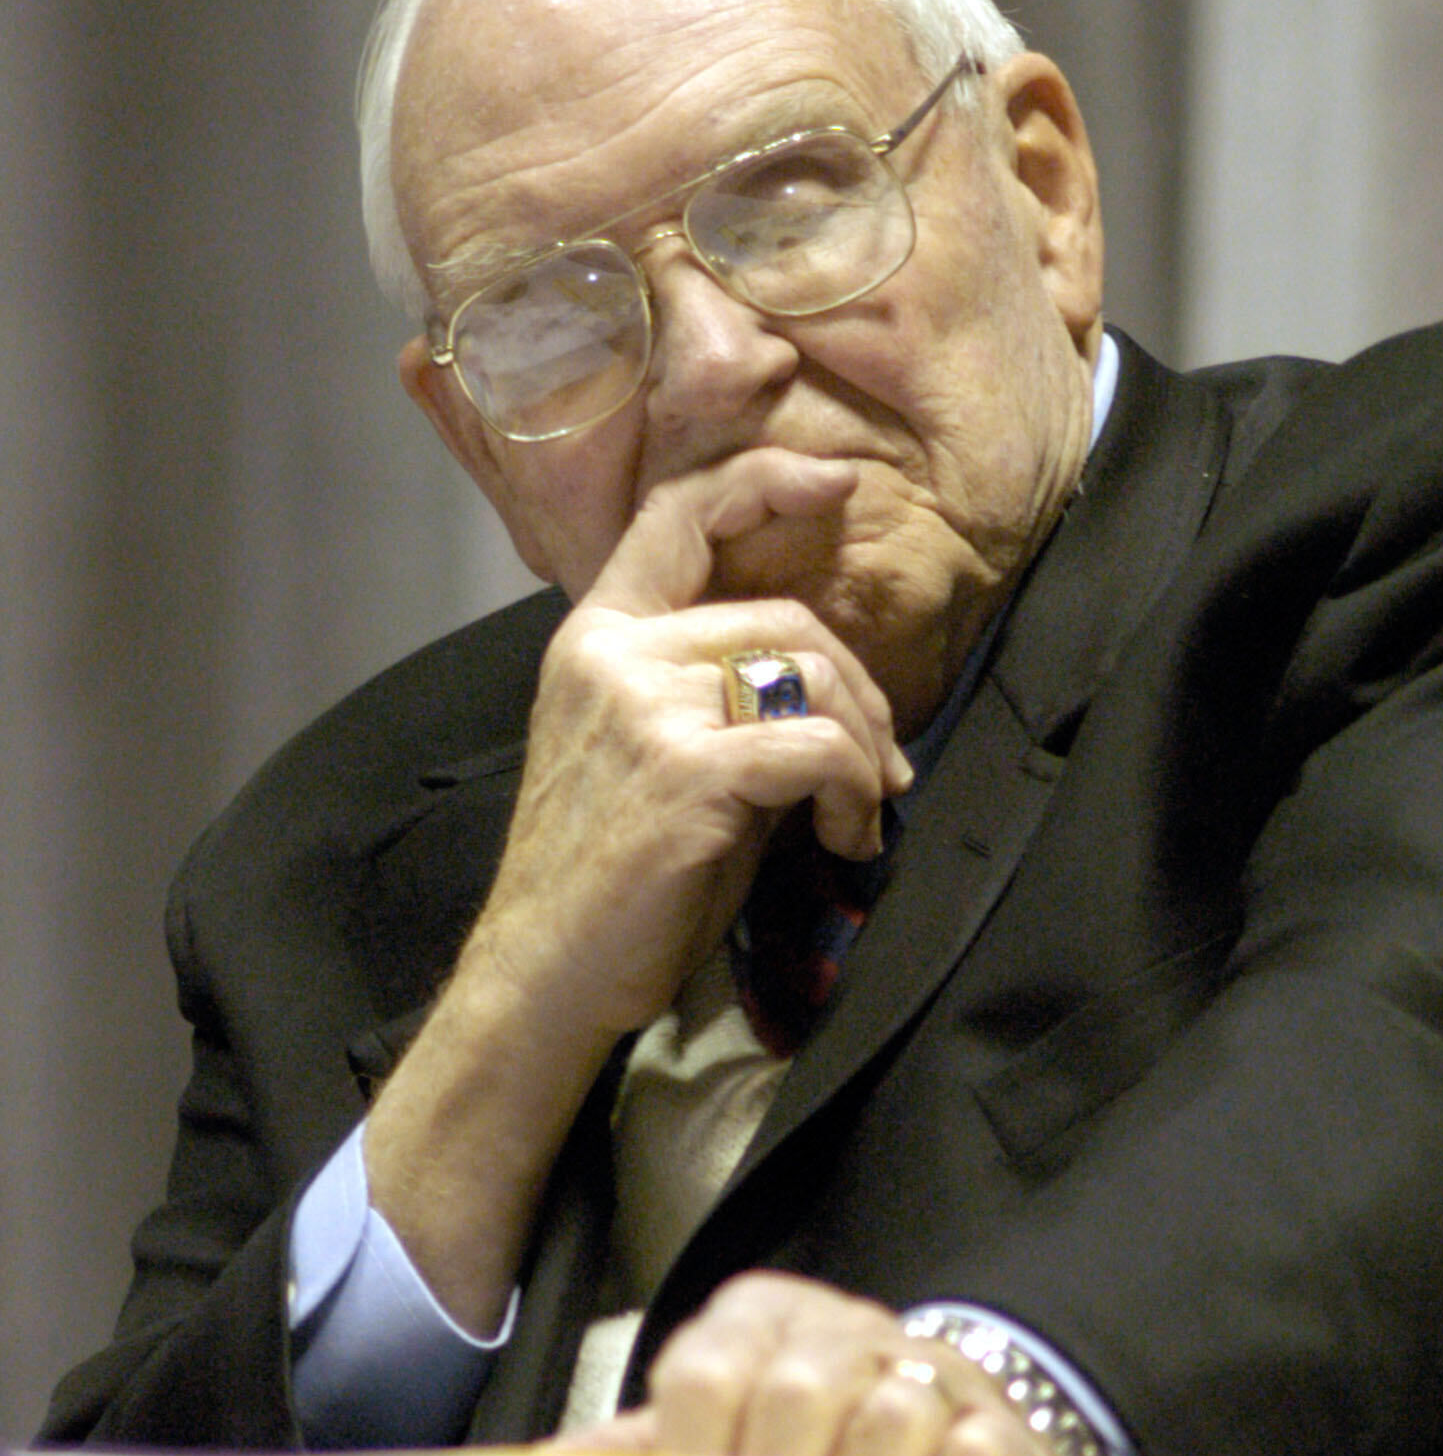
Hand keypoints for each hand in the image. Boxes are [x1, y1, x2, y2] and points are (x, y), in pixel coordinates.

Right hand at [363, 452, 909, 1333]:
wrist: (545, 975)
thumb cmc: (609, 874)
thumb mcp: (649, 750)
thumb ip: (712, 688)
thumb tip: (826, 675)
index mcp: (595, 636)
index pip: (678, 514)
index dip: (764, 481)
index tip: (838, 483)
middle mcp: (613, 653)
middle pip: (784, 617)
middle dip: (860, 690)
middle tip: (883, 765)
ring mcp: (644, 708)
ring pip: (810, 676)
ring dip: (865, 748)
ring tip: (860, 812)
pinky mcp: (686, 772)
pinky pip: (818, 747)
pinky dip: (856, 792)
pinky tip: (846, 838)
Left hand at [563, 1273, 1066, 1455]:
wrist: (935, 1432)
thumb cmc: (797, 1444)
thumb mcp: (709, 1435)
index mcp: (758, 1320)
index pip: (709, 1368)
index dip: (697, 1447)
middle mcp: (844, 1328)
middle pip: (797, 1391)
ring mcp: (927, 1370)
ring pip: (888, 1413)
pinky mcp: (998, 1426)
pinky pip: (973, 1453)